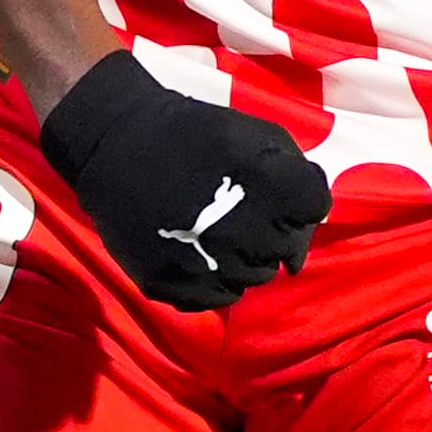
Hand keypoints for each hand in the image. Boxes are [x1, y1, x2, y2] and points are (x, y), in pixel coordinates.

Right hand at [37, 51, 330, 312]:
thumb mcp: (257, 133)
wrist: (115, 140)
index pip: (312, 211)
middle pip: (284, 253)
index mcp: (269, 184)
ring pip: (252, 280)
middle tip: (244, 215)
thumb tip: (316, 218)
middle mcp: (243, 230)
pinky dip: (213, 280)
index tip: (279, 198)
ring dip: (244, 259)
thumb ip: (299, 172)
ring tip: (219, 232)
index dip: (300, 204)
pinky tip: (199, 252)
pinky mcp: (172, 284)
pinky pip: (214, 299)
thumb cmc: (195, 132)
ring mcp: (206, 262)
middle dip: (273, 234)